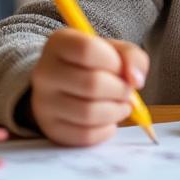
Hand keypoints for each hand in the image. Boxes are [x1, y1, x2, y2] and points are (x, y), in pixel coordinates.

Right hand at [28, 29, 147, 146]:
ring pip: (89, 113)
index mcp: (58, 44)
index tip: (121, 69)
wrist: (63, 86)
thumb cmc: (93, 65)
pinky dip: (106, 130)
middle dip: (120, 90)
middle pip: (92, 84)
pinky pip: (85, 135)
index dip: (114, 62)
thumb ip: (131, 56)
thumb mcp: (113, 50)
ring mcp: (44, 103)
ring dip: (116, 112)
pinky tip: (109, 120)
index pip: (88, 50)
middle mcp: (44, 72)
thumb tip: (136, 80)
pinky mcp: (51, 129)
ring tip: (121, 106)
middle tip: (126, 91)